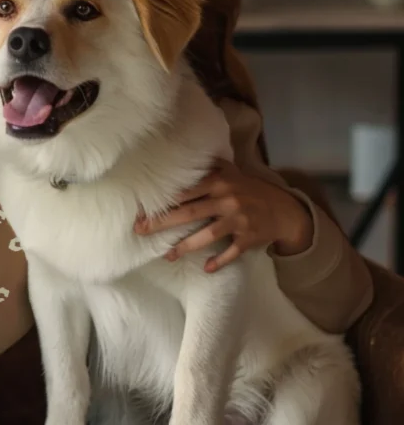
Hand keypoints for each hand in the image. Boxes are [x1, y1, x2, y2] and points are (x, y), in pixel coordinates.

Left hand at [133, 157, 313, 272]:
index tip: (142, 208)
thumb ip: (209, 167)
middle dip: (163, 223)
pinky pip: (232, 252)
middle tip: (141, 230)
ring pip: (208, 234)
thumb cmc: (250, 190)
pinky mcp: (249, 238)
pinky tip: (206, 268)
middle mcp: (227, 200)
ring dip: (186, 246)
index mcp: (219, 182)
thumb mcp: (232, 173)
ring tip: (167, 255)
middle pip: (190, 212)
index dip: (163, 201)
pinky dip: (220, 260)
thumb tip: (181, 156)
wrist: (285, 210)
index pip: (185, 192)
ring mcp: (238, 220)